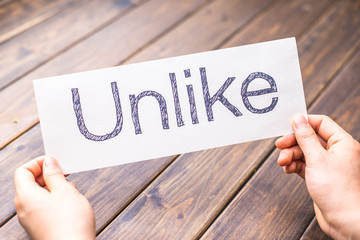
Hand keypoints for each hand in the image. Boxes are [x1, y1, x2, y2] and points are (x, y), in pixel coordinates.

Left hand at [14, 156, 94, 239]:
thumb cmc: (70, 223)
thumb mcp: (65, 190)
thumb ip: (55, 174)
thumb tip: (48, 162)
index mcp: (25, 196)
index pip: (22, 171)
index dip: (38, 163)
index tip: (54, 162)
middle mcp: (24, 208)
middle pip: (29, 183)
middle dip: (47, 175)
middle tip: (65, 174)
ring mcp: (30, 219)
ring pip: (37, 195)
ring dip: (53, 188)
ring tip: (70, 190)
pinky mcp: (39, 226)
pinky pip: (42, 207)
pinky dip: (54, 200)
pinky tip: (69, 203)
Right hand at [276, 115, 359, 239]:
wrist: (344, 220)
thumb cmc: (337, 191)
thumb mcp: (316, 159)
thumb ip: (305, 137)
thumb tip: (298, 119)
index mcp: (342, 143)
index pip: (321, 123)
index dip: (304, 123)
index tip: (288, 126)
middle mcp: (336, 151)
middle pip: (310, 138)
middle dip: (293, 142)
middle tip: (280, 145)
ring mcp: (328, 164)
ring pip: (305, 152)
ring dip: (291, 155)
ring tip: (282, 162)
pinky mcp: (320, 175)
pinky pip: (304, 164)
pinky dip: (294, 165)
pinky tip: (288, 169)